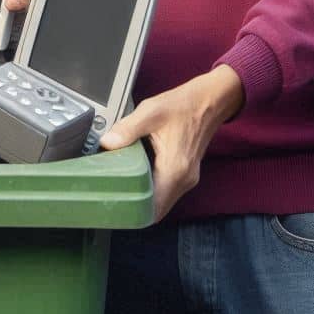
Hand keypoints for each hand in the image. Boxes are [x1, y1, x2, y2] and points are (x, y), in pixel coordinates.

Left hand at [99, 64, 244, 220]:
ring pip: (163, 199)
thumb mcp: (149, 113)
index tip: (114, 207)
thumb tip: (106, 144)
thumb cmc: (180, 106)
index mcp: (175, 170)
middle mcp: (184, 181)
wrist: (208, 102)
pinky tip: (135, 177)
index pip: (155, 207)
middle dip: (135, 206)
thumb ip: (127, 129)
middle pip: (158, 206)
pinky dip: (152, 188)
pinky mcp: (186, 173)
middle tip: (109, 197)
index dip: (135, 211)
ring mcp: (187, 178)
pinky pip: (167, 189)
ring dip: (144, 197)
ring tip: (118, 189)